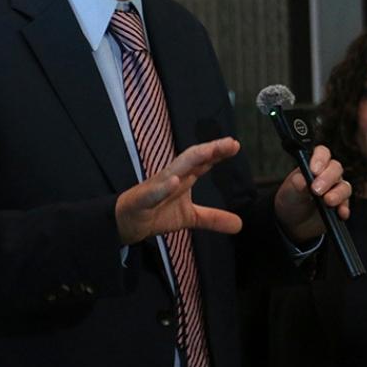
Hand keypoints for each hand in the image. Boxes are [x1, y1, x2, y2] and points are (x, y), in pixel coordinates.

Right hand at [115, 137, 242, 244]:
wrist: (126, 224)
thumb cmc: (156, 212)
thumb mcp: (190, 217)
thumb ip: (213, 218)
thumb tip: (240, 224)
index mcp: (183, 178)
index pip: (203, 162)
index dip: (218, 152)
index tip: (235, 145)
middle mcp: (171, 177)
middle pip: (192, 159)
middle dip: (210, 149)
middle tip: (230, 143)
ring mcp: (155, 187)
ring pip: (173, 170)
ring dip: (190, 160)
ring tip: (208, 152)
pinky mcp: (141, 201)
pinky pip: (152, 193)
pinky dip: (163, 187)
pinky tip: (174, 182)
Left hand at [273, 144, 350, 243]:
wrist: (292, 223)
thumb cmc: (291, 200)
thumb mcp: (289, 191)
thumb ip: (296, 184)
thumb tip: (302, 181)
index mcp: (313, 165)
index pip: (322, 153)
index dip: (320, 159)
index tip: (314, 170)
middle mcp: (327, 174)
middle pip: (336, 168)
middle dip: (327, 178)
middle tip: (316, 190)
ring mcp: (335, 189)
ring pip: (344, 186)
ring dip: (338, 194)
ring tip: (328, 201)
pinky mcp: (340, 205)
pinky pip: (346, 204)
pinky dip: (344, 208)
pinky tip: (340, 213)